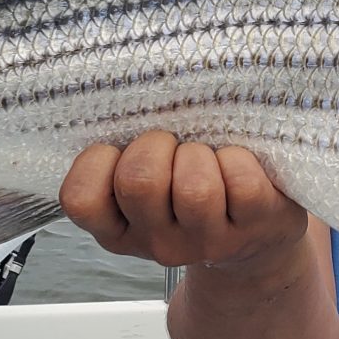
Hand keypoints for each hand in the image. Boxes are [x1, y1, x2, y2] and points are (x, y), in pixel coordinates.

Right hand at [60, 131, 308, 271]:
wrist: (259, 236)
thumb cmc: (192, 189)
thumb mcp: (148, 181)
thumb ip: (124, 153)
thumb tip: (124, 95)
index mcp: (120, 229)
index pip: (79, 199)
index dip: (99, 162)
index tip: (121, 152)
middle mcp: (158, 243)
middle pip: (139, 181)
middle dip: (157, 145)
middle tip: (173, 147)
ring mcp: (208, 241)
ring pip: (194, 186)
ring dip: (200, 155)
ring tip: (207, 159)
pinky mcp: (255, 226)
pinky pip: (241, 180)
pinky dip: (240, 159)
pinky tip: (240, 166)